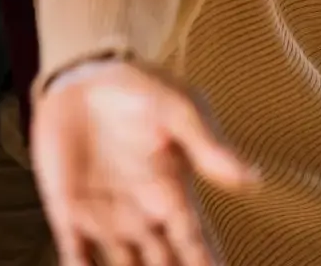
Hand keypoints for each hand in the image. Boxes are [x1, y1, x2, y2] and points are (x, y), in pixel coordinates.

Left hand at [32, 60, 256, 265]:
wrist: (83, 74)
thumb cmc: (140, 89)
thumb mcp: (179, 110)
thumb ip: (207, 146)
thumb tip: (253, 180)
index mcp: (175, 197)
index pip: (198, 248)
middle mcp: (144, 217)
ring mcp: (105, 218)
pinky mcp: (67, 211)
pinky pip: (75, 255)